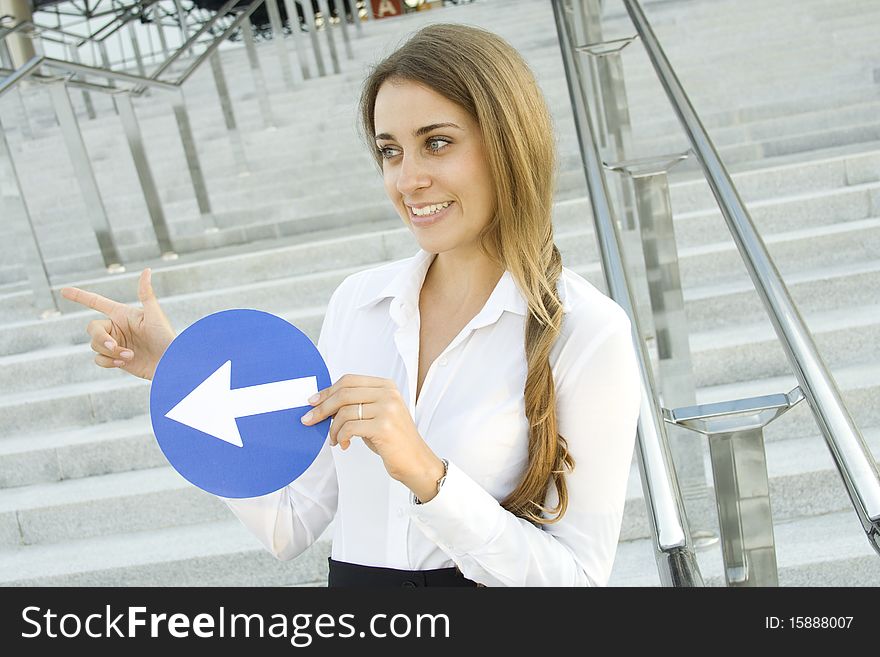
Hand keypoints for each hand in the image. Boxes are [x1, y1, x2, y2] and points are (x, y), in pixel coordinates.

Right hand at [60, 268, 175, 380]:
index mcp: (122, 314)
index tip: (63, 291)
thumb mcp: (154, 314)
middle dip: (100, 338)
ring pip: (94, 345)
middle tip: (113, 345)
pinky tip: (124, 362)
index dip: (80, 296)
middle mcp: (116, 328)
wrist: (170, 363)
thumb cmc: (165, 336)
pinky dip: (108, 362)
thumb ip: (146, 294)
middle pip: (91, 328)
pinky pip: (99, 359)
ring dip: (110, 352)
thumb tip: (146, 270)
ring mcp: (115, 344)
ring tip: (130, 355)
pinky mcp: (116, 359)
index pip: (96, 302)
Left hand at [300, 374, 445, 501]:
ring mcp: (387, 409)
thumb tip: (323, 402)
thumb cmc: (393, 440)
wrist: (415, 462)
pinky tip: (344, 444)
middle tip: (309, 420)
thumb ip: (357, 404)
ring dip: (333, 428)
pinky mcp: (384, 427)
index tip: (313, 402)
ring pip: (344, 412)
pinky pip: (349, 428)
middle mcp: (389, 394)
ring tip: (335, 439)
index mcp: (386, 386)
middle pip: (344, 394)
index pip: (349, 381)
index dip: (328, 391)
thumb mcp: (376, 415)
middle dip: (322, 408)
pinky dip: (341, 437)